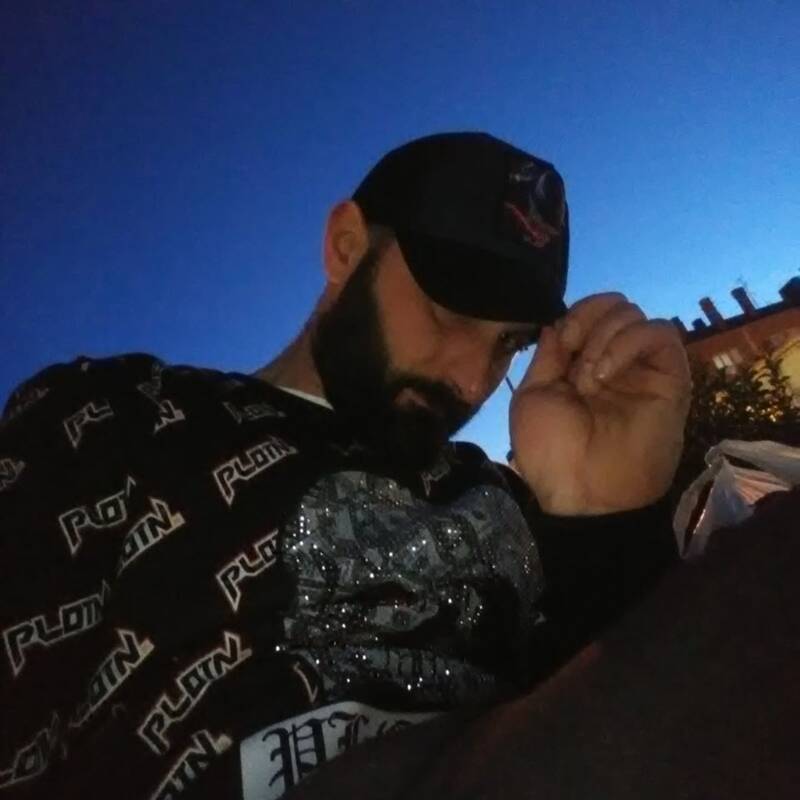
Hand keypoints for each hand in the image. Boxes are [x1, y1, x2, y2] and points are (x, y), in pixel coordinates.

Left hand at [509, 292, 691, 515]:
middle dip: (587, 321)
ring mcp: (642, 370)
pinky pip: (661, 332)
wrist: (583, 493)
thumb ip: (549, 355)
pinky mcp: (670, 378)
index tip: (560, 342)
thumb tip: (558, 322)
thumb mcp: (533, 396)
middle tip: (575, 359)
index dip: (573, 317)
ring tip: (591, 378)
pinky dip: (629, 342)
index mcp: (579, 368)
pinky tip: (607, 374)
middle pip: (612, 307)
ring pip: (634, 314)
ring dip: (604, 337)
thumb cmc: (550, 451)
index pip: (586, 316)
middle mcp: (613, 364)